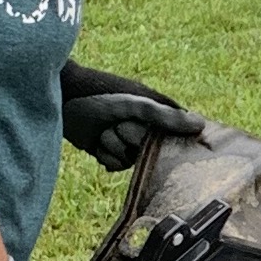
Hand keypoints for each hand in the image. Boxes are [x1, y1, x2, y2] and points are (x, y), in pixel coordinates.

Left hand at [61, 60, 207, 173]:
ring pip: (131, 162)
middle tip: (119, 126)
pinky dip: (104, 156)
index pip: (177, 134)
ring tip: (103, 131)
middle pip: (153, 153)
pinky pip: (115, 166)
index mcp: (156, 111)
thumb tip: (200, 124)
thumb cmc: (99, 94)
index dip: (171, 141)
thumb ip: (166, 117)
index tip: (156, 139)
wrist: (60, 99)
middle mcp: (144, 127)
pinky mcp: (108, 150)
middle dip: (133, 142)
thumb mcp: (136, 105)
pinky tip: (94, 143)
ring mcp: (125, 140)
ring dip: (114, 148)